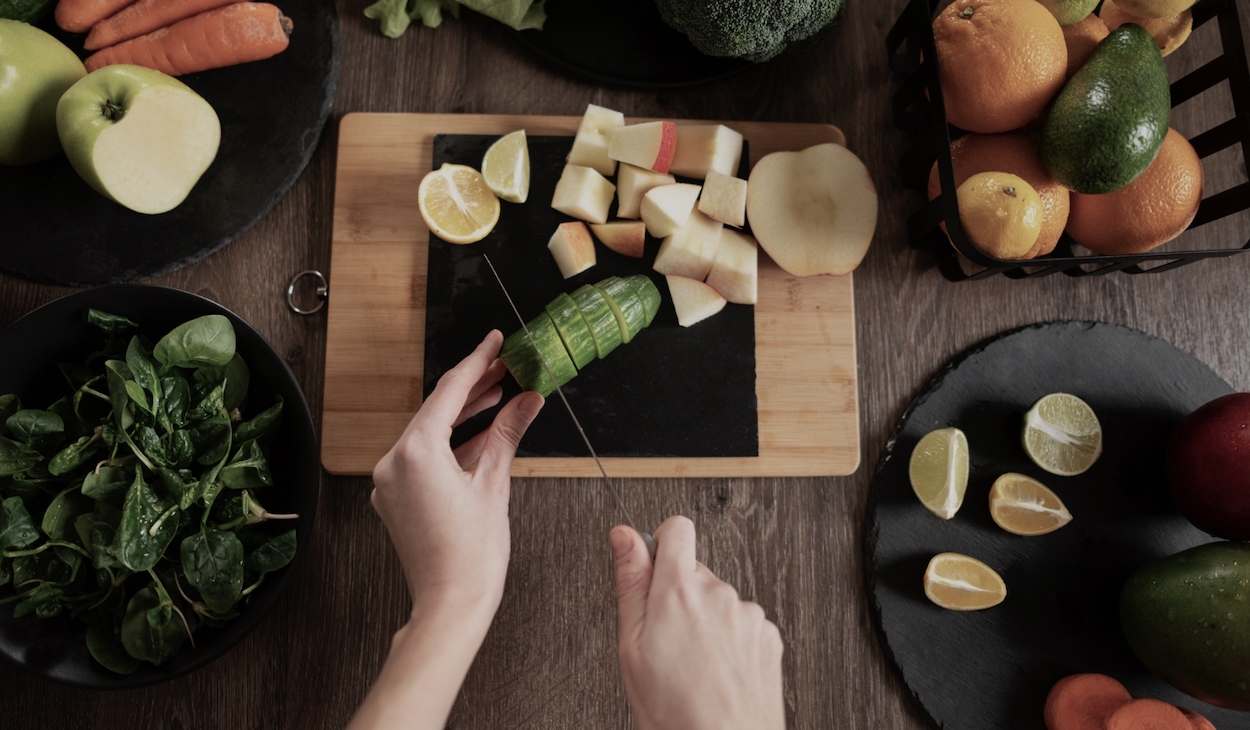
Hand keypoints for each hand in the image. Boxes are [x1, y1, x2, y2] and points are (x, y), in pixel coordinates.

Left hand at [371, 330, 543, 618]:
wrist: (451, 603)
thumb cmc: (471, 556)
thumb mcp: (495, 483)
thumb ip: (508, 433)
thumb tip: (527, 401)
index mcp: (415, 452)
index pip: (449, 392)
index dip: (476, 362)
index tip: (494, 342)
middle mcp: (393, 462)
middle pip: (436, 410)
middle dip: (472, 387)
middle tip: (503, 367)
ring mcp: (389, 481)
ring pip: (428, 432)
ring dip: (462, 415)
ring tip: (497, 396)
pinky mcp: (394, 497)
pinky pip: (421, 457)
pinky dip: (450, 444)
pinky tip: (478, 436)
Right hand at [611, 516, 785, 729]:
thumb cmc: (675, 711)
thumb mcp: (632, 647)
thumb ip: (631, 583)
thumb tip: (624, 537)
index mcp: (679, 591)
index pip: (676, 528)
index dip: (661, 546)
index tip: (653, 570)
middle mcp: (719, 594)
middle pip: (695, 572)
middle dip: (678, 597)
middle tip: (666, 643)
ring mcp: (748, 615)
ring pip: (718, 601)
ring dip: (705, 622)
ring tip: (693, 666)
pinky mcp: (768, 636)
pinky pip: (742, 623)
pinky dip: (729, 641)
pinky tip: (716, 672)